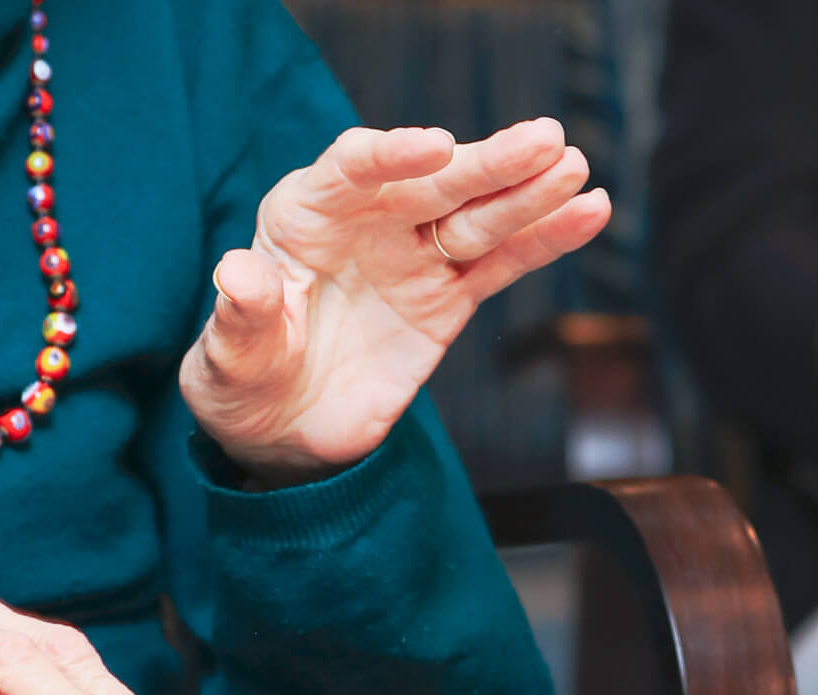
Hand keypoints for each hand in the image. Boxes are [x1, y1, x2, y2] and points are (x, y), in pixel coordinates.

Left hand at [179, 119, 611, 484]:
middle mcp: (367, 222)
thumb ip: (242, 316)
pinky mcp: (448, 298)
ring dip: (529, 193)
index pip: (352, 168)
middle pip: (433, 183)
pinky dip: (545, 240)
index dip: (393, 154)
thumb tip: (237, 274)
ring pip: (478, 217)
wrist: (280, 430)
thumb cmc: (243, 379)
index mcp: (305, 215)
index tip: (438, 146)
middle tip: (544, 141)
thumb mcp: (228, 357)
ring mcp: (413, 257)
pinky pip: (502, 264)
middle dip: (488, 164)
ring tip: (576, 168)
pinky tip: (589, 211)